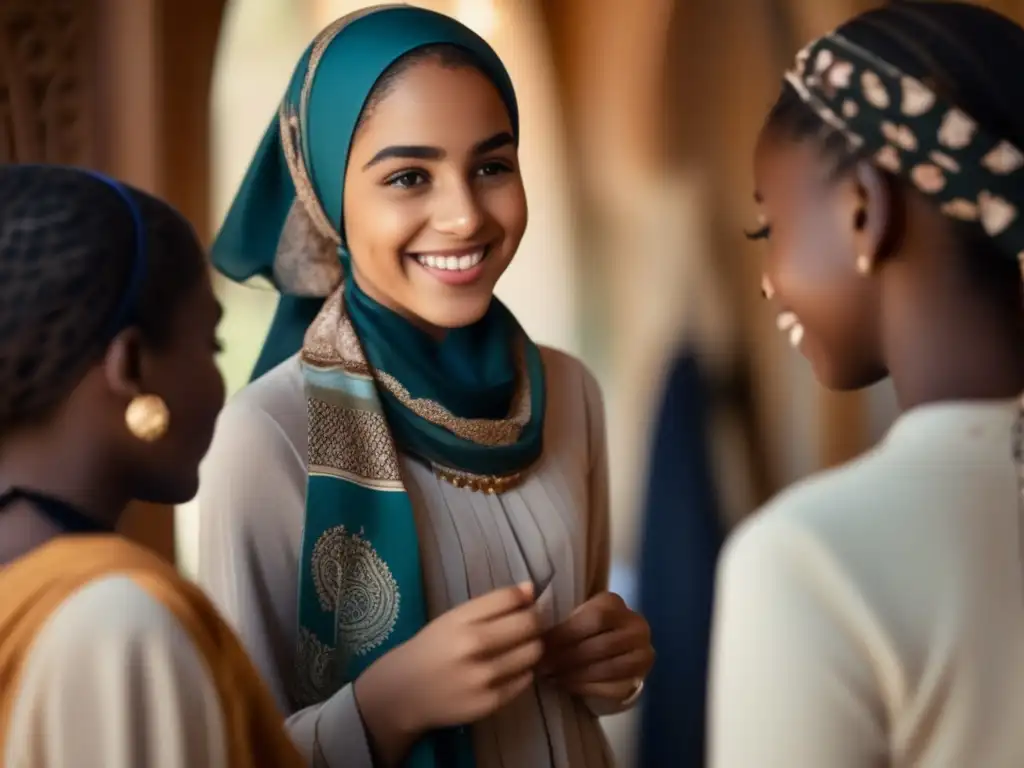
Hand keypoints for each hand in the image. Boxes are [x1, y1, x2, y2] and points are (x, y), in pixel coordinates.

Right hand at [355, 583, 542, 764]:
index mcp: (461, 619)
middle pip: (529, 624)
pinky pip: (526, 679)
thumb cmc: (431, 649)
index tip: (523, 604)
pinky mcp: (490, 702)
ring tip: (517, 649)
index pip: (511, 598)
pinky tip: (507, 670)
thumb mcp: (453, 619)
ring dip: (531, 647)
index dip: (524, 598)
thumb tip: (531, 588)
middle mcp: (473, 646)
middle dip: (533, 622)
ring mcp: (483, 677)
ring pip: (533, 652)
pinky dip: (522, 671)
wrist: (402, 694)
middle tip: (525, 627)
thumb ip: (493, 604)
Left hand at [542, 591, 653, 701]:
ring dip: (575, 675)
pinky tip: (566, 686)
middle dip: (567, 658)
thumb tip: (536, 633)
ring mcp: (642, 654)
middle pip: (600, 645)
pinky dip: (586, 688)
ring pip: (607, 669)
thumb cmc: (586, 627)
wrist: (616, 646)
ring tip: (551, 678)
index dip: (566, 633)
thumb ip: (563, 620)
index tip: (541, 646)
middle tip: (542, 667)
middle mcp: (637, 627)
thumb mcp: (577, 614)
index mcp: (616, 604)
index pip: (594, 618)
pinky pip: (613, 688)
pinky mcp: (640, 680)